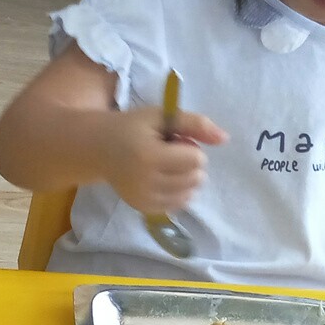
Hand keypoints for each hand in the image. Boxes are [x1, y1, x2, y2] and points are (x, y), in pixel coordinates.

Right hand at [104, 106, 224, 216]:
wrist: (98, 149)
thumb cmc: (132, 128)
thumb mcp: (162, 116)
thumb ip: (195, 124)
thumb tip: (226, 139)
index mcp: (149, 155)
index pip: (195, 159)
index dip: (191, 147)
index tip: (175, 141)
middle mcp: (145, 181)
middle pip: (195, 178)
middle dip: (191, 164)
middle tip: (171, 154)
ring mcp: (143, 198)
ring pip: (189, 193)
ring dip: (187, 179)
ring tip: (167, 167)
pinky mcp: (142, 208)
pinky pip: (177, 205)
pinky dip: (178, 192)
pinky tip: (166, 180)